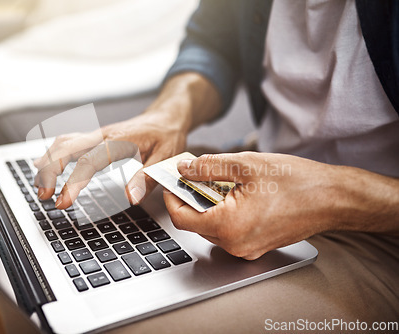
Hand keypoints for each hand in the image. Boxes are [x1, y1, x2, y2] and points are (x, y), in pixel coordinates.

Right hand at [33, 72, 222, 208]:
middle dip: (50, 171)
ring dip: (48, 162)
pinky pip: (68, 141)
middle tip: (43, 195)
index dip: (73, 183)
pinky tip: (45, 164)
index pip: (88, 163)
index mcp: (118, 142)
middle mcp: (103, 135)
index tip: (63, 201)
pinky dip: (53, 153)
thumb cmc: (166, 136)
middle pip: (66, 148)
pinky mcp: (96, 137)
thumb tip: (131, 198)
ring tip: (40, 185)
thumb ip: (147, 178)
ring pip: (63, 143)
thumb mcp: (164, 159)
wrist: (167, 116)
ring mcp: (97, 135)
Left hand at [163, 152, 398, 259]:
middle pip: (196, 223)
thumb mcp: (245, 164)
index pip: (181, 218)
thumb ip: (208, 167)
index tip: (171, 182)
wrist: (333, 199)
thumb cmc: (296, 182)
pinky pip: (229, 230)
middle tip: (195, 174)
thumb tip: (184, 168)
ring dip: (209, 204)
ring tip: (220, 181)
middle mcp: (235, 244)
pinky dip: (225, 212)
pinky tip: (236, 194)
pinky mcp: (256, 246)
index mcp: (228, 226)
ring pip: (212, 227)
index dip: (171, 199)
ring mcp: (247, 248)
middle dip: (191, 198)